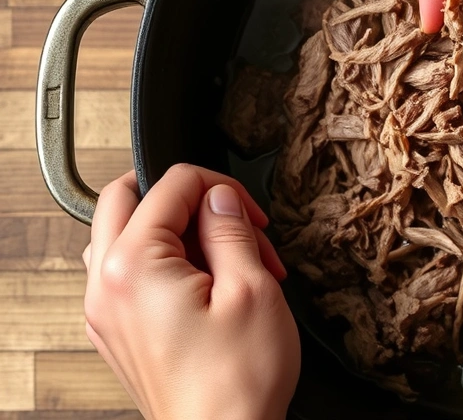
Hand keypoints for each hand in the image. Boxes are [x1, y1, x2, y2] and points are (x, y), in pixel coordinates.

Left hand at [82, 165, 299, 419]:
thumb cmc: (236, 382)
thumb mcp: (252, 288)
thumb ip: (230, 230)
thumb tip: (220, 199)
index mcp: (133, 266)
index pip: (169, 185)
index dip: (221, 188)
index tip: (250, 214)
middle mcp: (106, 286)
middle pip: (128, 200)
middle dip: (187, 199)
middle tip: (229, 219)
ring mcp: (106, 313)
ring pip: (126, 236)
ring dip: (175, 232)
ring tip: (225, 259)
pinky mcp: (118, 334)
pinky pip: (129, 275)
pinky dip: (165, 265)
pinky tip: (208, 287)